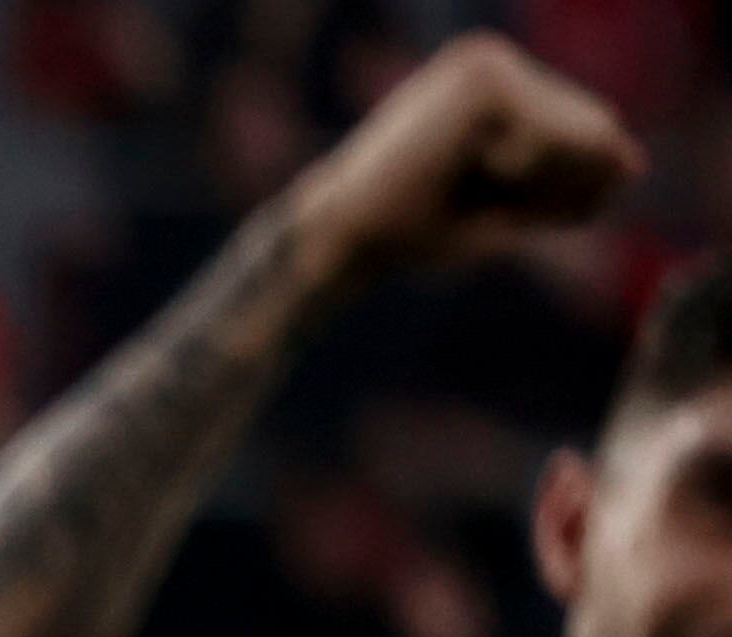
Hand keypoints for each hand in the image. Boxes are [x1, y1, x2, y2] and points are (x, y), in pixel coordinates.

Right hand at [294, 33, 641, 278]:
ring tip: (466, 181)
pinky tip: (463, 165)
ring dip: (537, 183)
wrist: (342, 238)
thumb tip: (632, 162)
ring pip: (583, 134)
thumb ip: (573, 182)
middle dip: (559, 187)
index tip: (494, 206)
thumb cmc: (413, 232)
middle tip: (476, 198)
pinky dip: (518, 172)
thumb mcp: (511, 208)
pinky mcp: (482, 79)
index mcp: (499, 83)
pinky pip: (552, 138)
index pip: (594, 131)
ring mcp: (488, 61)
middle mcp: (495, 59)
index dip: (567, 190)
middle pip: (599, 127)